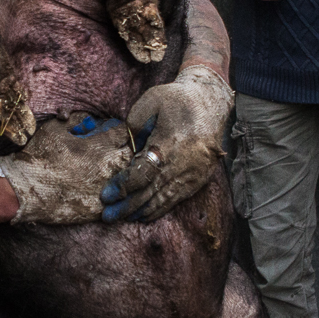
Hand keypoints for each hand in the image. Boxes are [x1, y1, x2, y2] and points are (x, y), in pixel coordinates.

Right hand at [0, 116, 134, 224]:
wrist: (26, 190)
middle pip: (132, 154)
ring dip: (122, 171)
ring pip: (128, 178)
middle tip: (112, 150)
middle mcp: (108, 167)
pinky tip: (103, 189)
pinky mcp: (100, 207)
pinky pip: (118, 199)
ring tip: (107, 170)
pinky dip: (115, 193)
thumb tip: (91, 120)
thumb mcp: (55, 129)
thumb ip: (77, 120)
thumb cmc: (39, 157)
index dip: (118, 130)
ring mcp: (106, 189)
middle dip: (125, 149)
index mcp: (99, 146)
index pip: (124, 132)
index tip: (111, 132)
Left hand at [101, 65, 235, 222]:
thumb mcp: (151, 100)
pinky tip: (145, 215)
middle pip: (150, 192)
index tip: (106, 195)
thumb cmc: (177, 99)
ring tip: (123, 218)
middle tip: (107, 216)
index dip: (123, 186)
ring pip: (164, 199)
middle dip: (127, 206)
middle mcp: (182, 164)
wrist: (212, 103)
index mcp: (169, 144)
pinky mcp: (199, 178)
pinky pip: (177, 199)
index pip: (142, 174)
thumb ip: (134, 123)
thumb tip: (125, 147)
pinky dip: (160, 209)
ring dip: (142, 211)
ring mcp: (193, 174)